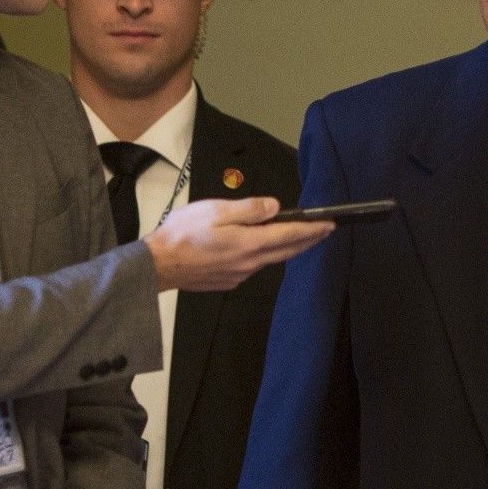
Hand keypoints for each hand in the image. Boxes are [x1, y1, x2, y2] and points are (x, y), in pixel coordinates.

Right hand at [144, 198, 332, 292]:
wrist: (158, 266)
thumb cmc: (182, 234)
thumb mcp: (216, 210)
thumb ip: (248, 209)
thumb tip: (275, 207)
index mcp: (249, 243)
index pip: (290, 235)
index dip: (312, 230)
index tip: (329, 225)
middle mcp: (250, 262)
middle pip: (286, 251)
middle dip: (308, 241)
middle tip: (324, 232)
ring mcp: (239, 274)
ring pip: (271, 260)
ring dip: (288, 249)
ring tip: (300, 239)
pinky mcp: (228, 280)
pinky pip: (254, 267)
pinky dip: (266, 257)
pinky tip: (262, 250)